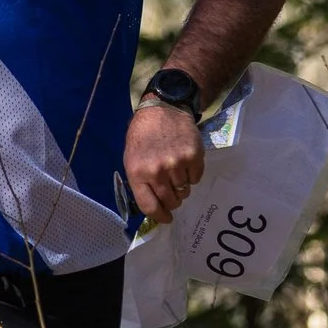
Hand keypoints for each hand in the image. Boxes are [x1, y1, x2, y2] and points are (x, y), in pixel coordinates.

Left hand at [125, 102, 204, 220]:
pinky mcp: (194, 156)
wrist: (161, 109)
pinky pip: (196, 179)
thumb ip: (140, 183)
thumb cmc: (142, 137)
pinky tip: (185, 162)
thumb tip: (153, 207)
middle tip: (171, 192)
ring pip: (184, 191)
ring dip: (181, 187)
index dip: (160, 216)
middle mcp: (157, 171)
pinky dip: (192, 175)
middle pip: (170, 201)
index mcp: (137, 173)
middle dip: (172, 201)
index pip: (150, 207)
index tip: (166, 218)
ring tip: (176, 172)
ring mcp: (176, 164)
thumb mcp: (131, 160)